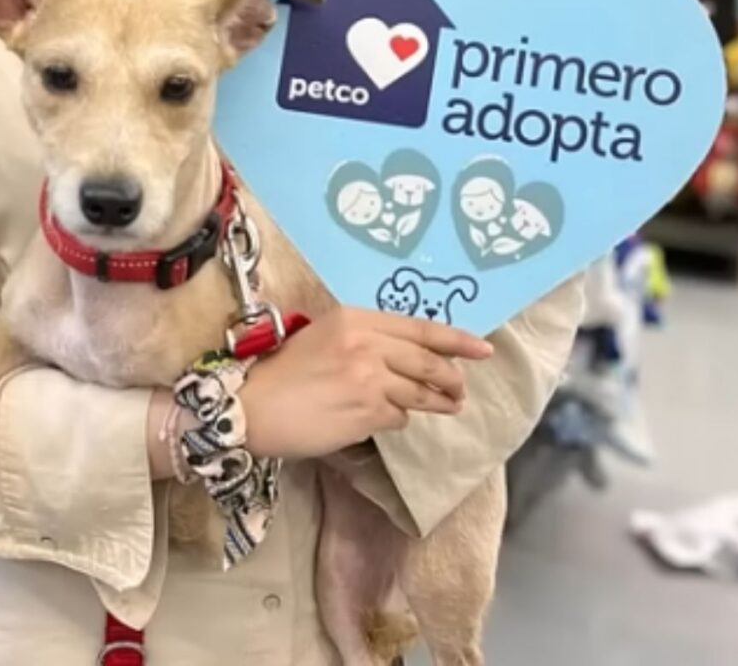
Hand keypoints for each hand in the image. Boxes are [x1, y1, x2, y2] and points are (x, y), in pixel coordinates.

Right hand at [239, 306, 492, 460]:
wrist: (253, 406)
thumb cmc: (283, 370)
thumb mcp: (322, 335)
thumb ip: (362, 336)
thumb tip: (404, 350)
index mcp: (354, 318)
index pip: (418, 328)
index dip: (456, 339)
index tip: (483, 348)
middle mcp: (366, 345)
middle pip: (427, 361)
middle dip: (452, 377)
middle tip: (460, 388)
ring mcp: (370, 380)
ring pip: (419, 393)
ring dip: (436, 402)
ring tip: (447, 406)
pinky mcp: (367, 414)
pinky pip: (398, 417)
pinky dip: (398, 419)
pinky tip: (384, 418)